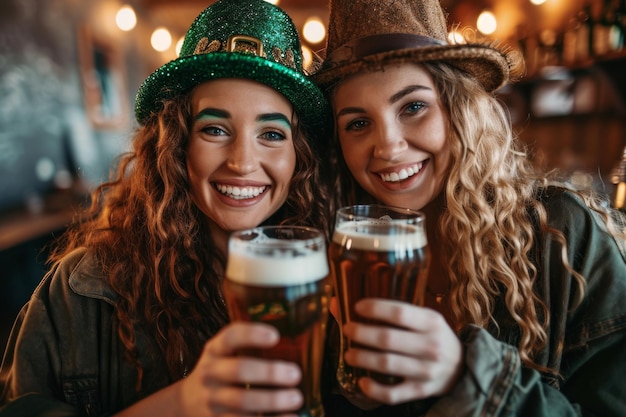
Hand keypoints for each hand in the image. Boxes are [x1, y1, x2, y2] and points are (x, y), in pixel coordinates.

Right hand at [178, 322, 302, 416]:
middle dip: (269, 372)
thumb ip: (250, 347)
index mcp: (215, 350)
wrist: (189, 402)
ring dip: (272, 400)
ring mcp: (213, 400)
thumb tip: (298, 341)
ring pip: (243, 401)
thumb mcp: (225, 354)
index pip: (230, 337)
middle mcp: (211, 374)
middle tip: (295, 374)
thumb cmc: (221, 372)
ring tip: (296, 397)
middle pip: (239, 370)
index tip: (275, 336)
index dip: (252, 334)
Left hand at [343, 298, 462, 404]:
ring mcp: (426, 370)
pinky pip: (394, 394)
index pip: (400, 312)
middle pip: (388, 339)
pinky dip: (375, 389)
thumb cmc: (433, 336)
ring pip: (387, 365)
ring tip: (348, 354)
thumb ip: (390, 312)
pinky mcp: (421, 390)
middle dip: (362, 334)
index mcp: (432, 322)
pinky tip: (362, 382)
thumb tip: (342, 302)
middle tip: (347, 330)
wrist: (462, 367)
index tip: (357, 307)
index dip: (375, 309)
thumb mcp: (422, 319)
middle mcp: (431, 346)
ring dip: (363, 359)